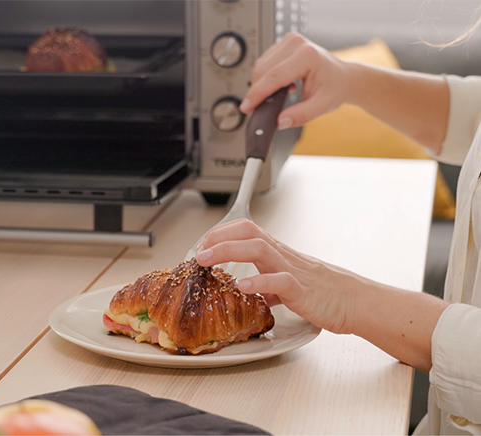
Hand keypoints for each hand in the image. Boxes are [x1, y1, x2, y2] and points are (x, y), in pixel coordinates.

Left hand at [195, 219, 375, 334]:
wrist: (355, 302)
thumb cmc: (325, 293)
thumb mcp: (289, 285)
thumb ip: (269, 285)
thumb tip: (252, 292)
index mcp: (278, 253)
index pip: (246, 230)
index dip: (221, 233)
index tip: (201, 244)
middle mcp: (282, 256)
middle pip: (248, 232)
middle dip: (218, 237)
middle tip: (198, 250)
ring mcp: (292, 270)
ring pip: (258, 249)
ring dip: (228, 251)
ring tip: (207, 260)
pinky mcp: (302, 290)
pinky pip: (279, 282)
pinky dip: (259, 283)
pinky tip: (243, 287)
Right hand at [240, 33, 350, 129]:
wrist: (342, 77)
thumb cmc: (334, 88)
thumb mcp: (322, 106)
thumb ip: (301, 115)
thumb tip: (280, 122)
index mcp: (307, 55)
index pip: (274, 76)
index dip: (257, 94)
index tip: (246, 107)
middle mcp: (296, 43)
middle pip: (262, 69)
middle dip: (257, 90)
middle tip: (259, 107)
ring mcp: (289, 40)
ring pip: (260, 65)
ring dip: (260, 83)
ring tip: (276, 95)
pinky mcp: (284, 43)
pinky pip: (264, 62)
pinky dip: (265, 77)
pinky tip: (278, 84)